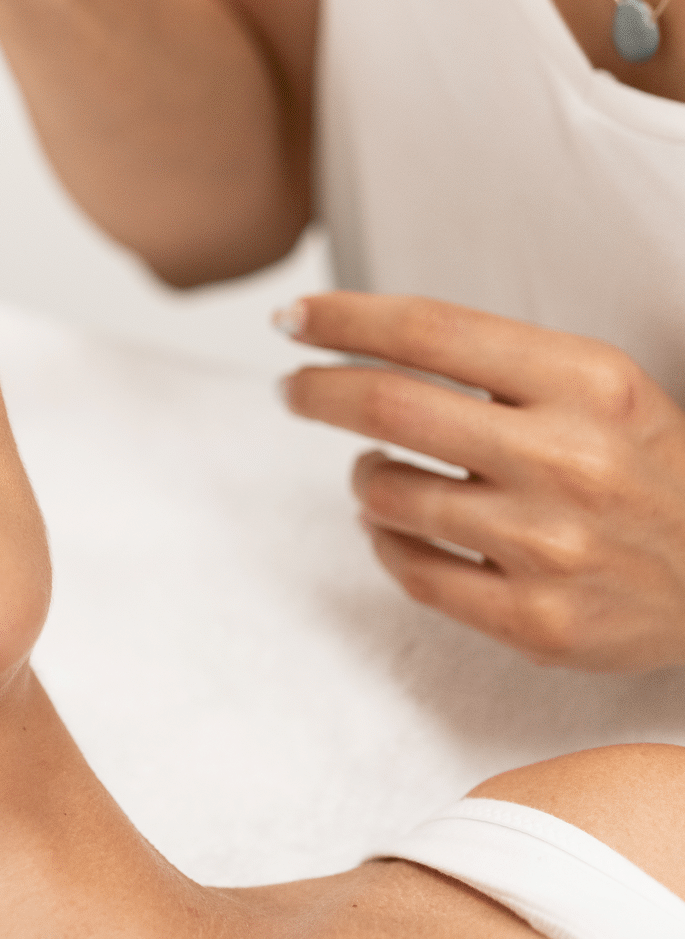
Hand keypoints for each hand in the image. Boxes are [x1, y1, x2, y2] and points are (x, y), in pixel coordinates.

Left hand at [278, 292, 684, 670]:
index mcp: (589, 383)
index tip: (292, 317)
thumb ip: (496, 360)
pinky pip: (412, 570)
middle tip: (294, 388)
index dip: (343, 319)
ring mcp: (552, 546)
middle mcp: (570, 459)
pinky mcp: (538, 622)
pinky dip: (384, 539)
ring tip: (376, 468)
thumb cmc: (645, 468)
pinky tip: (394, 525)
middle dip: (316, 390)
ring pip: (388, 493)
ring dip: (362, 474)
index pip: (430, 330)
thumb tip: (358, 338)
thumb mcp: (601, 388)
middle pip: (388, 404)